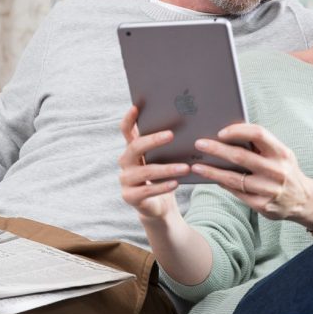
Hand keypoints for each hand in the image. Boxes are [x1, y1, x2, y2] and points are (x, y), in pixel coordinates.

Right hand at [118, 106, 189, 220]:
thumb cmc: (163, 177)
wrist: (158, 206)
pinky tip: (176, 183)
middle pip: (135, 147)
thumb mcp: (164, 160)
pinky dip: (163, 186)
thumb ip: (167, 146)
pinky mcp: (130, 196)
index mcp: (132, 150)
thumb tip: (187, 126)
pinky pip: (147, 190)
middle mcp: (125, 162)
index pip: (126, 131)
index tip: (136, 107)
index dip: (129, 119)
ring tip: (185, 167)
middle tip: (171, 134)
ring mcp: (125, 180)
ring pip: (146, 171)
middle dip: (153, 140)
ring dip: (167, 169)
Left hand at [191, 123, 312, 228]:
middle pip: (241, 156)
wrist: (304, 200)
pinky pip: (237, 193)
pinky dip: (223, 184)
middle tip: (199, 144)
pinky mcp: (262, 205)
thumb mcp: (281, 154)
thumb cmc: (285, 170)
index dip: (237, 131)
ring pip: (235, 179)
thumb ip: (261, 146)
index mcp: (281, 152)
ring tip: (196, 166)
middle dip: (216, 149)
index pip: (258, 134)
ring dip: (212, 171)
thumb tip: (229, 134)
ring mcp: (269, 190)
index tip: (220, 132)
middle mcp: (277, 171)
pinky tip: (212, 179)